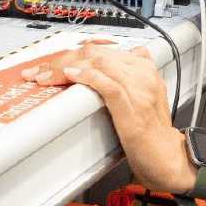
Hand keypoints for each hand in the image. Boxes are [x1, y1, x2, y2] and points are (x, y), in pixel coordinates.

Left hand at [21, 46, 192, 193]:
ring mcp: (139, 89)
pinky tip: (71, 76)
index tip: (49, 63)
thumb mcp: (139, 95)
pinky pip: (109, 86)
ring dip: (66, 68)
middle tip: (38, 70)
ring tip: (45, 76)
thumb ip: (125, 77)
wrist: (167, 156)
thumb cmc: (150, 130)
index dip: (71, 53)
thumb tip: (101, 65)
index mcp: (143, 68)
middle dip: (62, 59)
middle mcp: (142, 74)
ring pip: (100, 65)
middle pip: (97, 54)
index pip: (101, 50)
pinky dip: (88, 77)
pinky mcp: (133, 107)